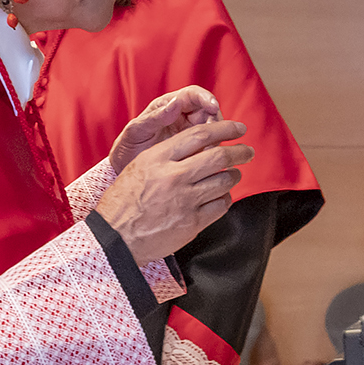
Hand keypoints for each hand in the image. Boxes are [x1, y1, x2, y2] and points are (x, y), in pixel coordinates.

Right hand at [94, 120, 251, 265]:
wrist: (116, 236)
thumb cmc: (124, 201)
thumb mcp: (140, 167)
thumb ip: (168, 155)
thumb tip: (199, 145)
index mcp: (159, 158)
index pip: (200, 134)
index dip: (225, 129)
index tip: (238, 128)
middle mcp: (174, 176)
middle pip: (219, 156)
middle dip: (240, 151)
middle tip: (247, 151)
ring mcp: (185, 200)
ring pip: (224, 180)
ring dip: (234, 176)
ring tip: (233, 175)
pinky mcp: (192, 222)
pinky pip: (221, 205)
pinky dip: (225, 198)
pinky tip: (220, 197)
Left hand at [110, 86, 226, 173]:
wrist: (126, 170)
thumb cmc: (128, 147)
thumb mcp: (136, 131)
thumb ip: (154, 117)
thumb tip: (176, 103)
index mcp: (168, 105)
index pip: (192, 94)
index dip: (206, 97)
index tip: (213, 106)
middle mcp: (183, 116)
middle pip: (209, 111)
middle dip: (215, 121)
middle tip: (213, 135)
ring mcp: (190, 133)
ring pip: (214, 130)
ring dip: (217, 138)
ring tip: (209, 151)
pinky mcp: (195, 150)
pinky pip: (210, 148)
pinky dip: (213, 153)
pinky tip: (210, 162)